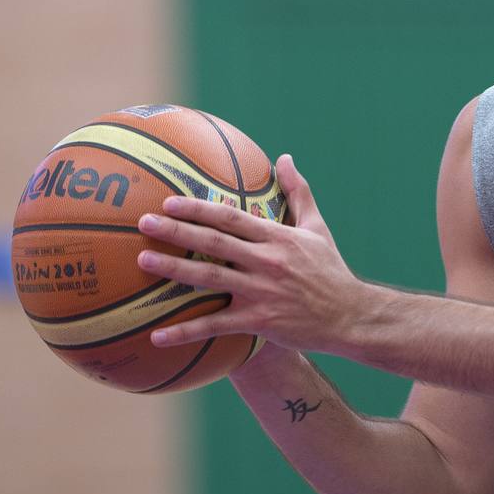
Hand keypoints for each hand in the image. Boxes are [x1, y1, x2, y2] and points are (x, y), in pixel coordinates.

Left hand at [136, 155, 368, 353]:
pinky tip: (156, 335)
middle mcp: (267, 262)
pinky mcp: (259, 322)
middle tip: (144, 222)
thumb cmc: (331, 270)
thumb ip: (298, 192)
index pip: (232, 218)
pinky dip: (186, 331)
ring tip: (143, 261)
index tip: (169, 201)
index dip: (199, 208)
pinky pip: (216, 327)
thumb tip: (285, 157)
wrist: (350, 315)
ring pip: (210, 279)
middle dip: (177, 231)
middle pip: (214, 243)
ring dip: (174, 270)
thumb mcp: (317, 228)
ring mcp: (262, 292)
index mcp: (278, 238)